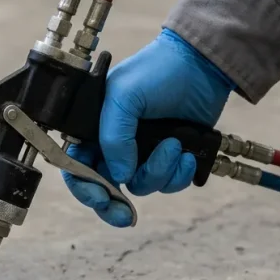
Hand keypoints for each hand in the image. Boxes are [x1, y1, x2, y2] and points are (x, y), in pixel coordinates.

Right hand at [62, 28, 235, 226]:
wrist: (202, 64)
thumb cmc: (157, 70)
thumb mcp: (124, 96)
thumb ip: (113, 137)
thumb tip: (119, 176)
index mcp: (94, 127)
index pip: (77, 164)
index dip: (83, 186)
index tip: (99, 197)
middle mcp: (115, 143)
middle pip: (105, 186)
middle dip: (114, 204)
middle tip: (125, 216)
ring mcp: (143, 152)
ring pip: (141, 186)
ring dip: (158, 173)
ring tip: (174, 146)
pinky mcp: (169, 158)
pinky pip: (167, 183)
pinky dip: (178, 175)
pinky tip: (186, 154)